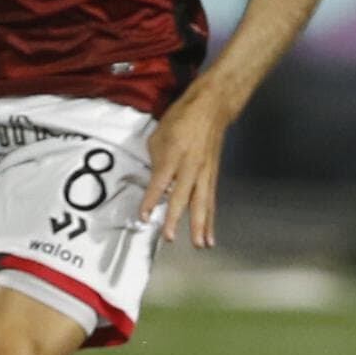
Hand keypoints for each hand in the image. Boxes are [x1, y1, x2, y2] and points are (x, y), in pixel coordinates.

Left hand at [138, 83, 235, 249]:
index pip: (159, 183)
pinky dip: (210, 220)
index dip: (150, 200)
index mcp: (173, 156)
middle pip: (182, 197)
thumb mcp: (158, 135)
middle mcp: (190, 167)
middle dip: (175, 218)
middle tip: (169, 237)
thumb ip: (155, 161)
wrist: (211, 108)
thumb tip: (155, 183)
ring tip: (199, 245)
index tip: (143, 217)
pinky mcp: (212, 177)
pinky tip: (209, 237)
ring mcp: (204, 173)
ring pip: (202, 204)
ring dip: (200, 226)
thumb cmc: (181, 120)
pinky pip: (210, 202)